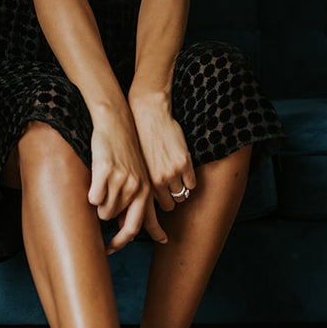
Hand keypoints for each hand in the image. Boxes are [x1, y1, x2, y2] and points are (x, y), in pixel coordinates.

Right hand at [88, 112, 167, 253]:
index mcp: (146, 191)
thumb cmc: (124, 151)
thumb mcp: (137, 176)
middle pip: (115, 220)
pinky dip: (90, 194)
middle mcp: (137, 188)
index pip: (136, 226)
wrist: (117, 123)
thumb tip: (128, 228)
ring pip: (103, 210)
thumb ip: (135, 201)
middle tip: (97, 213)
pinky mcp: (105, 172)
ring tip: (101, 186)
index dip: (124, 242)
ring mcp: (121, 180)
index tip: (112, 251)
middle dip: (105, 219)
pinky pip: (93, 197)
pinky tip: (94, 181)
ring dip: (98, 204)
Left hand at [129, 92, 195, 211]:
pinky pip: (192, 184)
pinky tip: (183, 170)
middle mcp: (156, 181)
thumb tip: (134, 211)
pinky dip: (189, 180)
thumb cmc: (140, 140)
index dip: (156, 206)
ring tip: (175, 178)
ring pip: (182, 195)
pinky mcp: (184, 163)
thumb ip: (140, 187)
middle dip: (170, 198)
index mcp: (142, 182)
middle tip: (168, 188)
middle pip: (170, 204)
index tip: (158, 201)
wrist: (148, 116)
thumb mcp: (136, 167)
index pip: (152, 208)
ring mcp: (171, 173)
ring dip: (180, 189)